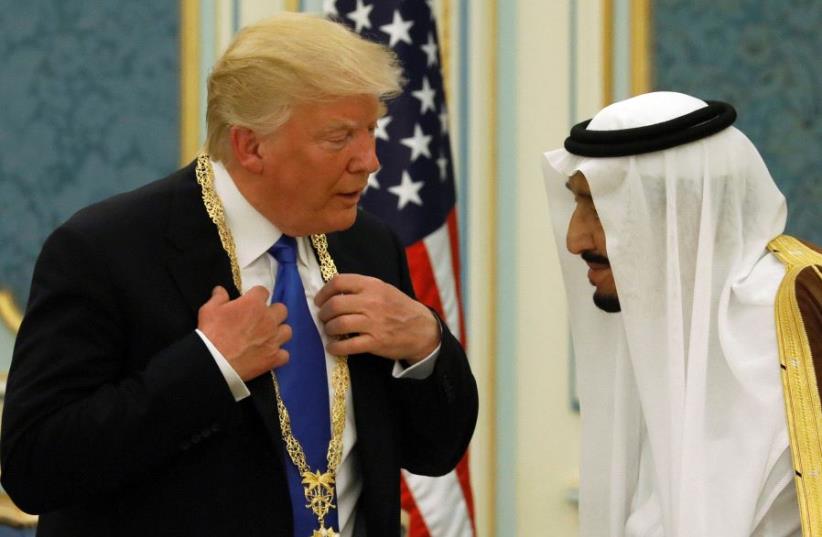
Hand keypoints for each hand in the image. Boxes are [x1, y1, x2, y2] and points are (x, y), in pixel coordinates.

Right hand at [198, 286, 291, 380]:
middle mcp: (269, 319)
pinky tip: (270, 355)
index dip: (257, 296)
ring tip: (268, 337)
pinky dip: (279, 355)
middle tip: (261, 320)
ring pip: (287, 331)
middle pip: (281, 310)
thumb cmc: (211, 333)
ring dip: (279, 332)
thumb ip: (218, 297)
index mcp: (254, 304)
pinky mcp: (274, 357)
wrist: (214, 362)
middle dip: (273, 313)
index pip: (263, 292)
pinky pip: (285, 355)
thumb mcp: (209, 310)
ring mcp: (274, 339)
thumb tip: (221, 290)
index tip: (251, 302)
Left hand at [314, 274, 439, 362]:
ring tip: (330, 331)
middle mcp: (372, 302)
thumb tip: (333, 292)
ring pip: (339, 324)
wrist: (422, 329)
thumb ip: (361, 288)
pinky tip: (333, 347)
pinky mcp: (375, 342)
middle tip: (324, 318)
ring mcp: (374, 323)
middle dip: (324, 313)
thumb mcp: (383, 289)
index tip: (319, 301)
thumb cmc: (399, 308)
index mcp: (372, 285)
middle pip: (335, 305)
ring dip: (328, 329)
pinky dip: (335, 348)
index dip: (324, 292)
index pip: (339, 282)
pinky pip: (348, 346)